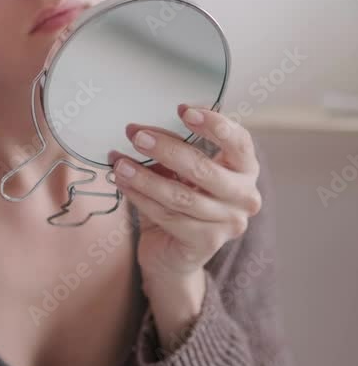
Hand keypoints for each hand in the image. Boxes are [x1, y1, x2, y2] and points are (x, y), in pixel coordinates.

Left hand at [108, 104, 261, 283]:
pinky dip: (141, 197)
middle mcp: (245, 196)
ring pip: (181, 195)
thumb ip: (171, 150)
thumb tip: (139, 130)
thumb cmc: (180, 205)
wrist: (173, 255)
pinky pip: (168, 215)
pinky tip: (123, 184)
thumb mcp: (179, 172)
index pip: (239, 141)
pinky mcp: (207, 242)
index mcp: (245, 169)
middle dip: (167, 149)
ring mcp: (229, 222)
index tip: (183, 110)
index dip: (214, 124)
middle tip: (138, 136)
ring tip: (120, 163)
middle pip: (204, 168)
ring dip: (145, 177)